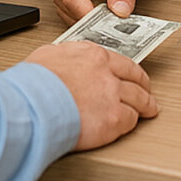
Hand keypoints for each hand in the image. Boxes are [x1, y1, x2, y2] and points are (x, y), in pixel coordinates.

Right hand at [24, 41, 158, 149]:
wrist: (32, 105)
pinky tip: (130, 125)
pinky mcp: (112, 119)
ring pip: (139, 100)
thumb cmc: (33, 83)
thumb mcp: (49, 56)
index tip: (135, 77)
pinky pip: (130, 121)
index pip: (123, 62)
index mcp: (93, 55)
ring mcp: (112, 95)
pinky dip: (131, 123)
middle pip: (136, 80)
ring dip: (145, 106)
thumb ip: (66, 56)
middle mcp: (107, 73)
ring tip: (149, 111)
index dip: (133, 72)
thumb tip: (66, 61)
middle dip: (145, 88)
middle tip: (148, 94)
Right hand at [49, 0, 143, 24]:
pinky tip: (98, 20)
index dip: (86, 13)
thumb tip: (120, 10)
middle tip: (110, 25)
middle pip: (66, 6)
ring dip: (85, 22)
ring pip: (65, 14)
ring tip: (106, 20)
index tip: (102, 25)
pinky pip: (68, 15)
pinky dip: (83, 21)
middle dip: (88, 20)